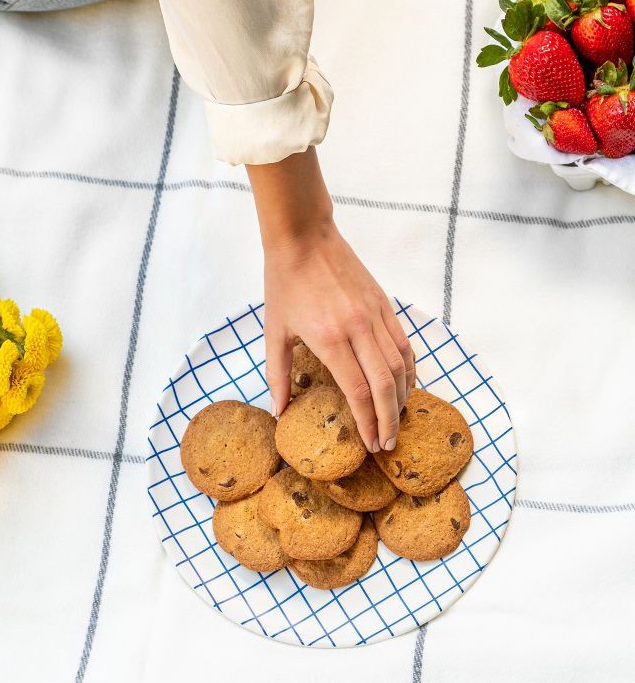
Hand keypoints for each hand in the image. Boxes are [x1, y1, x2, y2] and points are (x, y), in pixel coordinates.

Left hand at [247, 147, 413, 451]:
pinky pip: (404, 343)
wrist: (303, 237)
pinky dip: (409, 369)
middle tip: (388, 444)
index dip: (367, 422)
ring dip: (402, 398)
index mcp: (329, 338)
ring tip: (396, 421)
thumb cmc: (283, 283)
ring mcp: (375, 314)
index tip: (370, 444)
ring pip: (401, 365)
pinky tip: (405, 386)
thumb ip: (277, 374)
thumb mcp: (274, 330)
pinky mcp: (384, 304)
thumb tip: (279, 411)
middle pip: (385, 385)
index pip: (358, 391)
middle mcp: (358, 328)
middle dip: (389, 420)